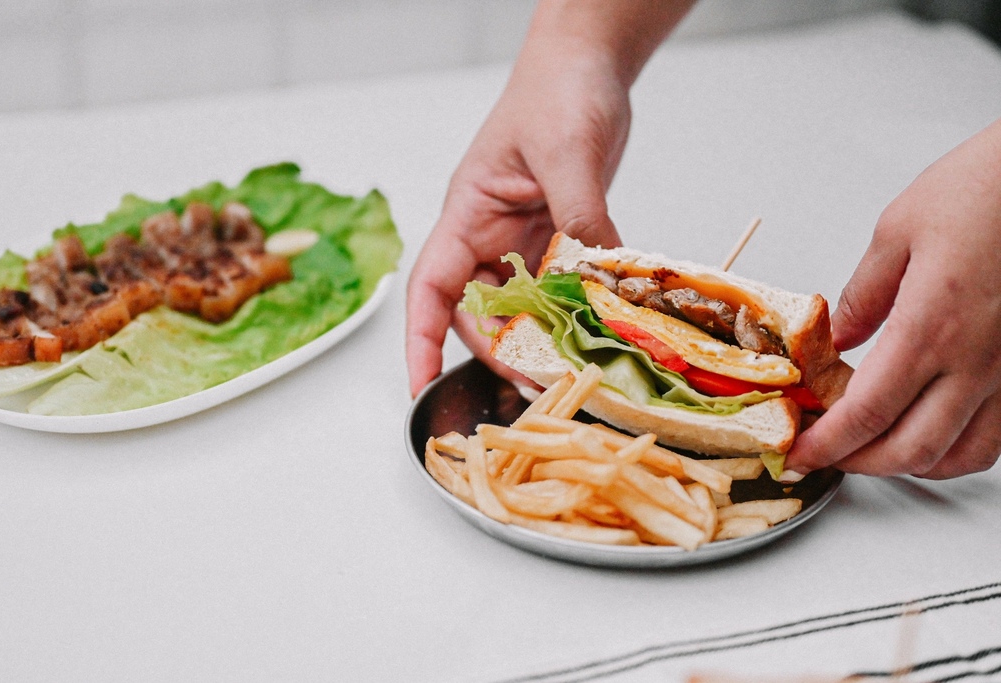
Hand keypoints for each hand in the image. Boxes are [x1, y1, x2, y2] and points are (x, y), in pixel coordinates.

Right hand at [405, 1, 693, 396]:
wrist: (590, 66)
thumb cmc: (558, 90)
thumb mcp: (566, 152)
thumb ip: (579, 212)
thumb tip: (595, 272)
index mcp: (469, 213)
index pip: (430, 285)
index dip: (420, 338)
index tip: (420, 382)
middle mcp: (490, 234)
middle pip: (478, 309)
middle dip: (501, 347)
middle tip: (536, 377)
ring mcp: (525, 238)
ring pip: (522, 304)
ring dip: (541, 334)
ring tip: (568, 362)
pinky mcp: (559, 237)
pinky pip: (561, 286)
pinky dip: (575, 308)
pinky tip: (597, 322)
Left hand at [787, 118, 1000, 478]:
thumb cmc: (987, 187)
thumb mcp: (899, 230)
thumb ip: (864, 294)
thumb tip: (837, 337)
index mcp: (930, 327)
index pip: (866, 413)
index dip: (827, 445)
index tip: (801, 453)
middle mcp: (977, 361)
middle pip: (911, 449)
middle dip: (859, 464)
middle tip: (826, 456)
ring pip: (961, 455)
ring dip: (910, 465)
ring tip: (873, 451)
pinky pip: (999, 436)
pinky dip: (959, 451)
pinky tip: (936, 434)